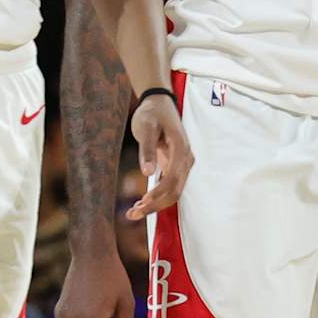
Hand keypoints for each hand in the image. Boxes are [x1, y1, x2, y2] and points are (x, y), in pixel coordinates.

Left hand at [128, 93, 192, 217]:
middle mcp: (185, 159)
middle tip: (132, 215)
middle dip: (155, 205)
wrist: (159, 102)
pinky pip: (170, 186)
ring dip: (156, 204)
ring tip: (133, 212)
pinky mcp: (175, 166)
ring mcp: (182, 164)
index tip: (141, 203)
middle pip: (175, 191)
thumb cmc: (152, 113)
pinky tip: (141, 203)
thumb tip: (147, 173)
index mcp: (180, 149)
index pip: (172, 180)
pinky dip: (157, 197)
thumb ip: (147, 149)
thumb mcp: (145, 127)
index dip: (157, 194)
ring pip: (173, 192)